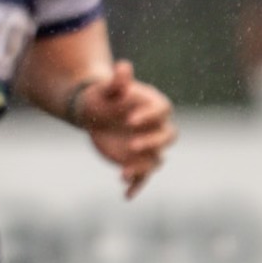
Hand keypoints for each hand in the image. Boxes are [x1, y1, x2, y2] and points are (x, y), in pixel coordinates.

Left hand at [73, 59, 175, 197]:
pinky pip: (143, 176)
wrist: (93, 113)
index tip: (129, 120)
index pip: (162, 110)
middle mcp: (156, 127)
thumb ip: (117, 81)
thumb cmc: (103, 96)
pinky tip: (126, 195)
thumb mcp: (107, 88)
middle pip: (168, 136)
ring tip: (123, 173)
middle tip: (131, 146)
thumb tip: (123, 67)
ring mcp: (149, 146)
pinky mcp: (138, 162)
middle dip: (152, 142)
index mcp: (153, 106)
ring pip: (156, 159)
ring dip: (143, 167)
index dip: (150, 116)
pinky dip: (136, 185)